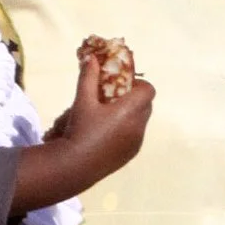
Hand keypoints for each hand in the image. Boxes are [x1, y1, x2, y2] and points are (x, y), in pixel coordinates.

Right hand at [48, 44, 155, 182]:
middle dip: (134, 99)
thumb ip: (89, 77)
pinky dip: (127, 131)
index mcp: (131, 110)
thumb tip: (91, 58)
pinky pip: (135, 137)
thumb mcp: (82, 101)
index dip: (138, 84)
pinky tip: (107, 134)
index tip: (121, 86)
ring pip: (141, 122)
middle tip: (114, 99)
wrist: (75, 166)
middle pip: (147, 105)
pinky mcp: (130, 155)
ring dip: (131, 115)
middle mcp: (139, 127)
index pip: (149, 90)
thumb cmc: (80, 130)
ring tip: (109, 117)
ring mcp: (136, 143)